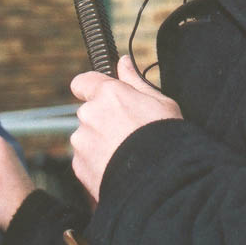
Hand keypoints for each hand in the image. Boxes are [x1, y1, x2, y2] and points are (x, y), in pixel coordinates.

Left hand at [69, 54, 180, 200]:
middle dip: (103, 121)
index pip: (83, 82)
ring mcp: (82, 141)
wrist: (162, 181)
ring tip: (127, 157)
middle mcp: (89, 114)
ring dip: (100, 144)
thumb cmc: (166, 138)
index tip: (101, 96)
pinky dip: (98, 164)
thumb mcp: (161, 103)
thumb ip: (135, 81)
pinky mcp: (79, 165)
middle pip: (89, 113)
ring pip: (87, 138)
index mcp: (108, 94)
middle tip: (129, 135)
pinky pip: (86, 160)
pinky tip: (119, 170)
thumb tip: (123, 63)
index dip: (91, 88)